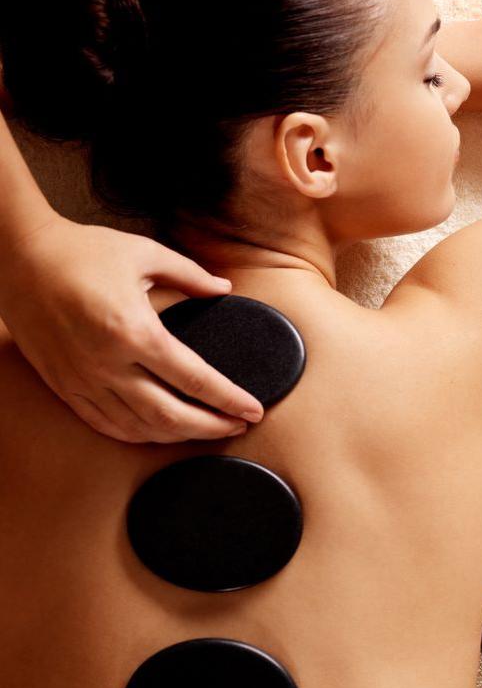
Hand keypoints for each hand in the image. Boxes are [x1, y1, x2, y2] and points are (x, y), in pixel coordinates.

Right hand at [0, 214, 264, 442]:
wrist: (18, 258)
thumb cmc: (82, 251)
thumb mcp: (144, 253)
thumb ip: (190, 275)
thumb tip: (224, 289)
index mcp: (134, 330)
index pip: (194, 378)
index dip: (229, 398)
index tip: (253, 409)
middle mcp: (109, 364)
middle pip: (172, 415)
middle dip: (212, 427)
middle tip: (238, 426)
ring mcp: (84, 380)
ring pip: (140, 428)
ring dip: (179, 436)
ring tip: (207, 431)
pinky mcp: (65, 387)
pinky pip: (106, 425)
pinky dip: (139, 435)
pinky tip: (160, 433)